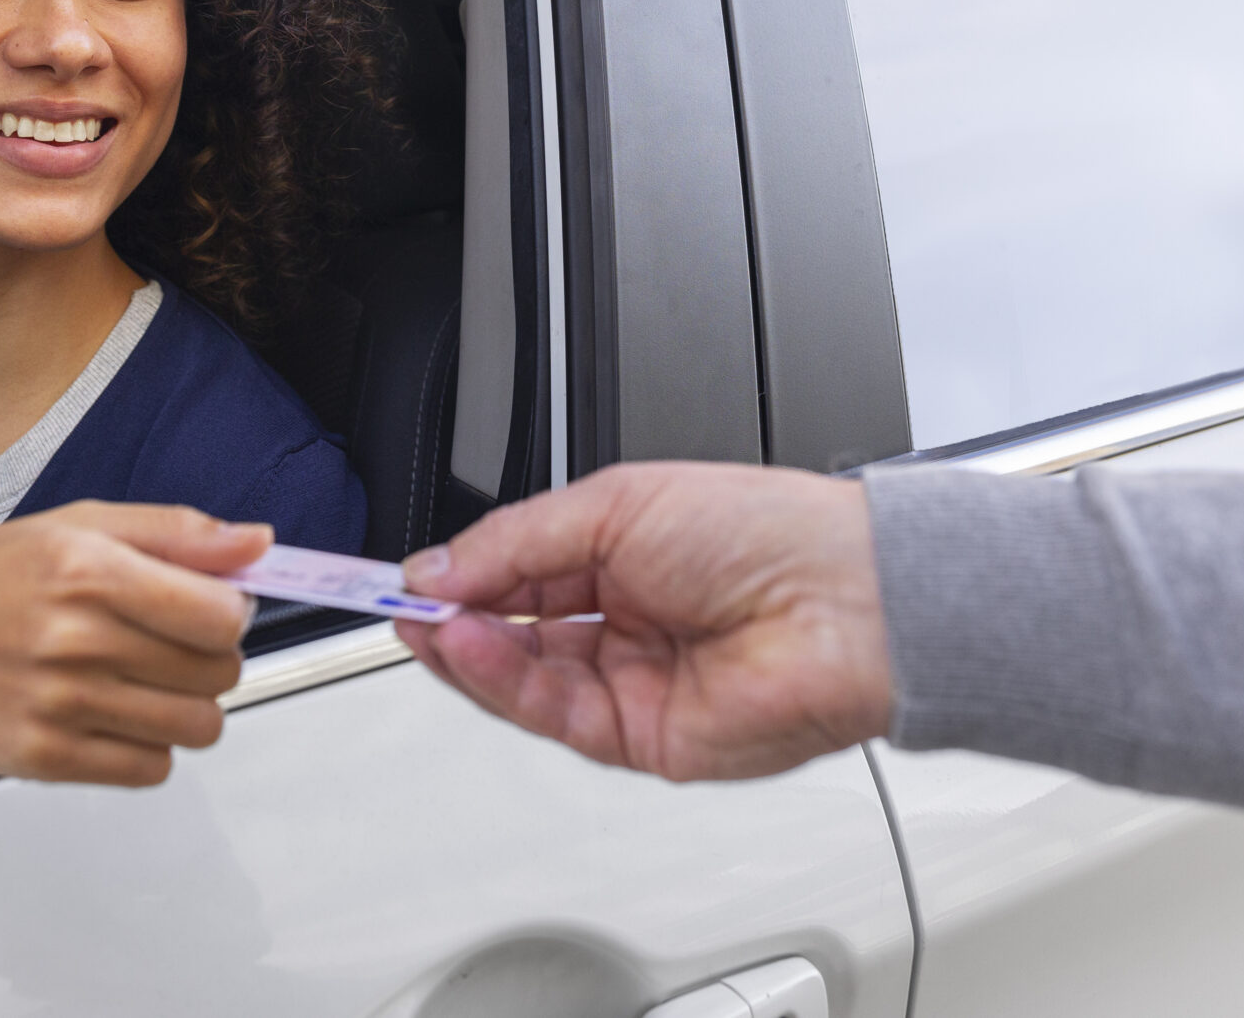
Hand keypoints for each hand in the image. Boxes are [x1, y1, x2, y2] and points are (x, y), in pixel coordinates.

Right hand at [0, 502, 268, 785]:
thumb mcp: (74, 526)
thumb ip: (173, 534)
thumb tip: (256, 543)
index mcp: (85, 567)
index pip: (220, 613)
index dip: (228, 610)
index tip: (207, 606)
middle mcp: (73, 637)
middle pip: (216, 673)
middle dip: (207, 658)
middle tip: (164, 643)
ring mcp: (57, 705)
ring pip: (195, 727)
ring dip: (185, 707)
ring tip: (139, 681)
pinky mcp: (43, 759)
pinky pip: (149, 769)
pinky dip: (147, 747)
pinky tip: (111, 716)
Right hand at [398, 463, 892, 781]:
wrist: (845, 602)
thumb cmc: (767, 533)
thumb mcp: (615, 505)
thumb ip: (515, 544)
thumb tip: (438, 569)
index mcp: (623, 555)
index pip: (516, 575)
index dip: (458, 577)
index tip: (403, 577)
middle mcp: (625, 622)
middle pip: (510, 633)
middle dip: (451, 619)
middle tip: (398, 605)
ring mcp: (632, 684)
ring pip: (522, 680)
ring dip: (466, 653)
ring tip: (428, 625)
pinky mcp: (642, 739)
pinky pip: (552, 716)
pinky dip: (500, 683)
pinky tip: (469, 648)